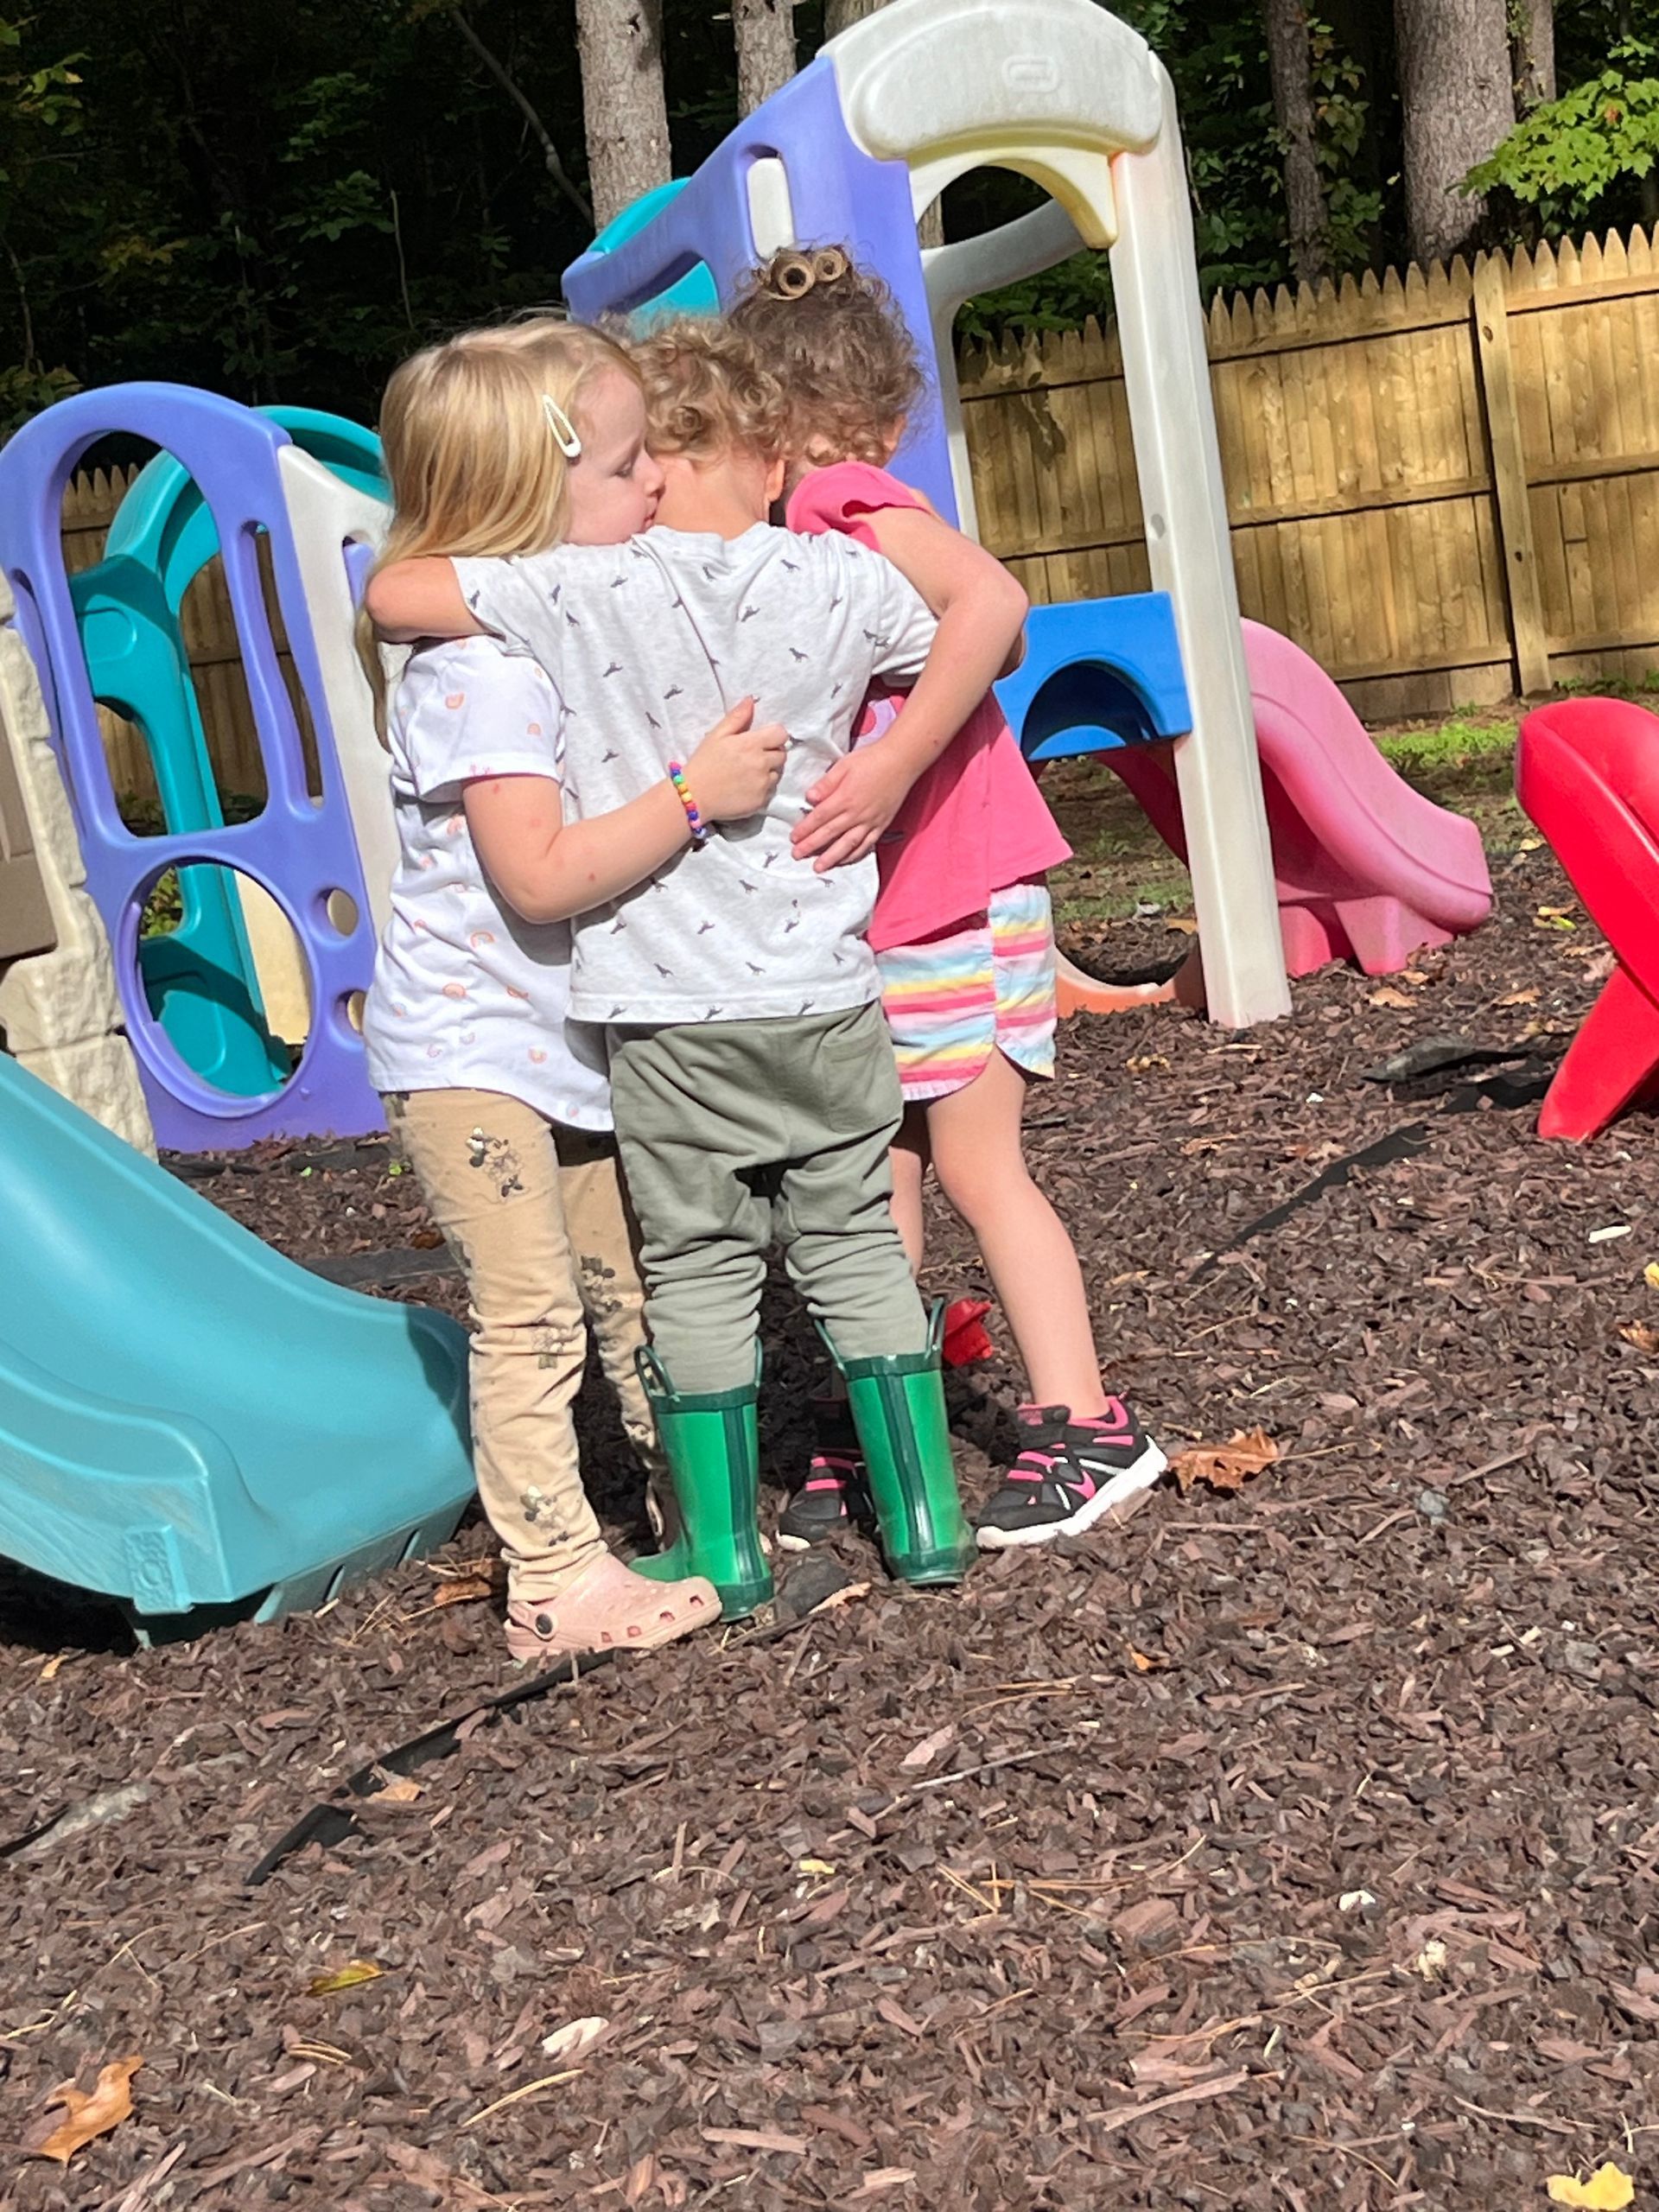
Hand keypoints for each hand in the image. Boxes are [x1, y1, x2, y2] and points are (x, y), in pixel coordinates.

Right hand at [686, 696, 788, 822]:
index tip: (763, 740)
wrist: (693, 796)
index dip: (774, 736)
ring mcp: (763, 783)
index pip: (781, 734)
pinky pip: (771, 791)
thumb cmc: (703, 763)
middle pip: (782, 754)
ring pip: (778, 773)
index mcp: (751, 744)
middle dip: (771, 753)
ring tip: (749, 773)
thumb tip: (751, 700)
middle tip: (753, 757)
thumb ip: (737, 717)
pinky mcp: (761, 801)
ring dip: (768, 771)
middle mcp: (762, 763)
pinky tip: (747, 787)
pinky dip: (763, 788)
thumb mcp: (716, 735)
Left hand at [791, 745, 914, 870]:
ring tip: (818, 867)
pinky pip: (866, 845)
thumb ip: (826, 784)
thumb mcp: (844, 765)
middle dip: (812, 846)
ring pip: (848, 844)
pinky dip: (854, 855)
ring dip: (831, 857)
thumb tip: (809, 798)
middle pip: (830, 833)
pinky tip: (844, 861)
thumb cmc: (871, 760)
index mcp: (845, 797)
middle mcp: (857, 813)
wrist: (901, 761)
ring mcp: (870, 821)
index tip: (793, 838)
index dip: (805, 829)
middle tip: (797, 856)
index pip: (820, 817)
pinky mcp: (881, 825)